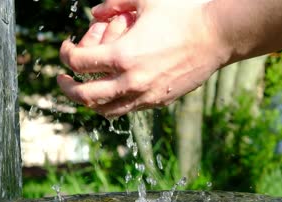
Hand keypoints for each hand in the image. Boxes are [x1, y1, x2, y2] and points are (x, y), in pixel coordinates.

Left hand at [58, 0, 225, 117]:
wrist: (217, 36)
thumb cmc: (183, 15)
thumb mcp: (146, 0)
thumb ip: (114, 3)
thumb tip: (95, 12)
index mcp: (122, 56)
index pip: (78, 63)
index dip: (65, 54)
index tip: (66, 48)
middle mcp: (130, 81)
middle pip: (85, 96)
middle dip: (66, 88)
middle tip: (63, 79)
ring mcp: (145, 96)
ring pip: (105, 110)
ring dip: (90, 101)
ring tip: (87, 89)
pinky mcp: (159, 102)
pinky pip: (129, 109)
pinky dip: (114, 103)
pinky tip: (116, 89)